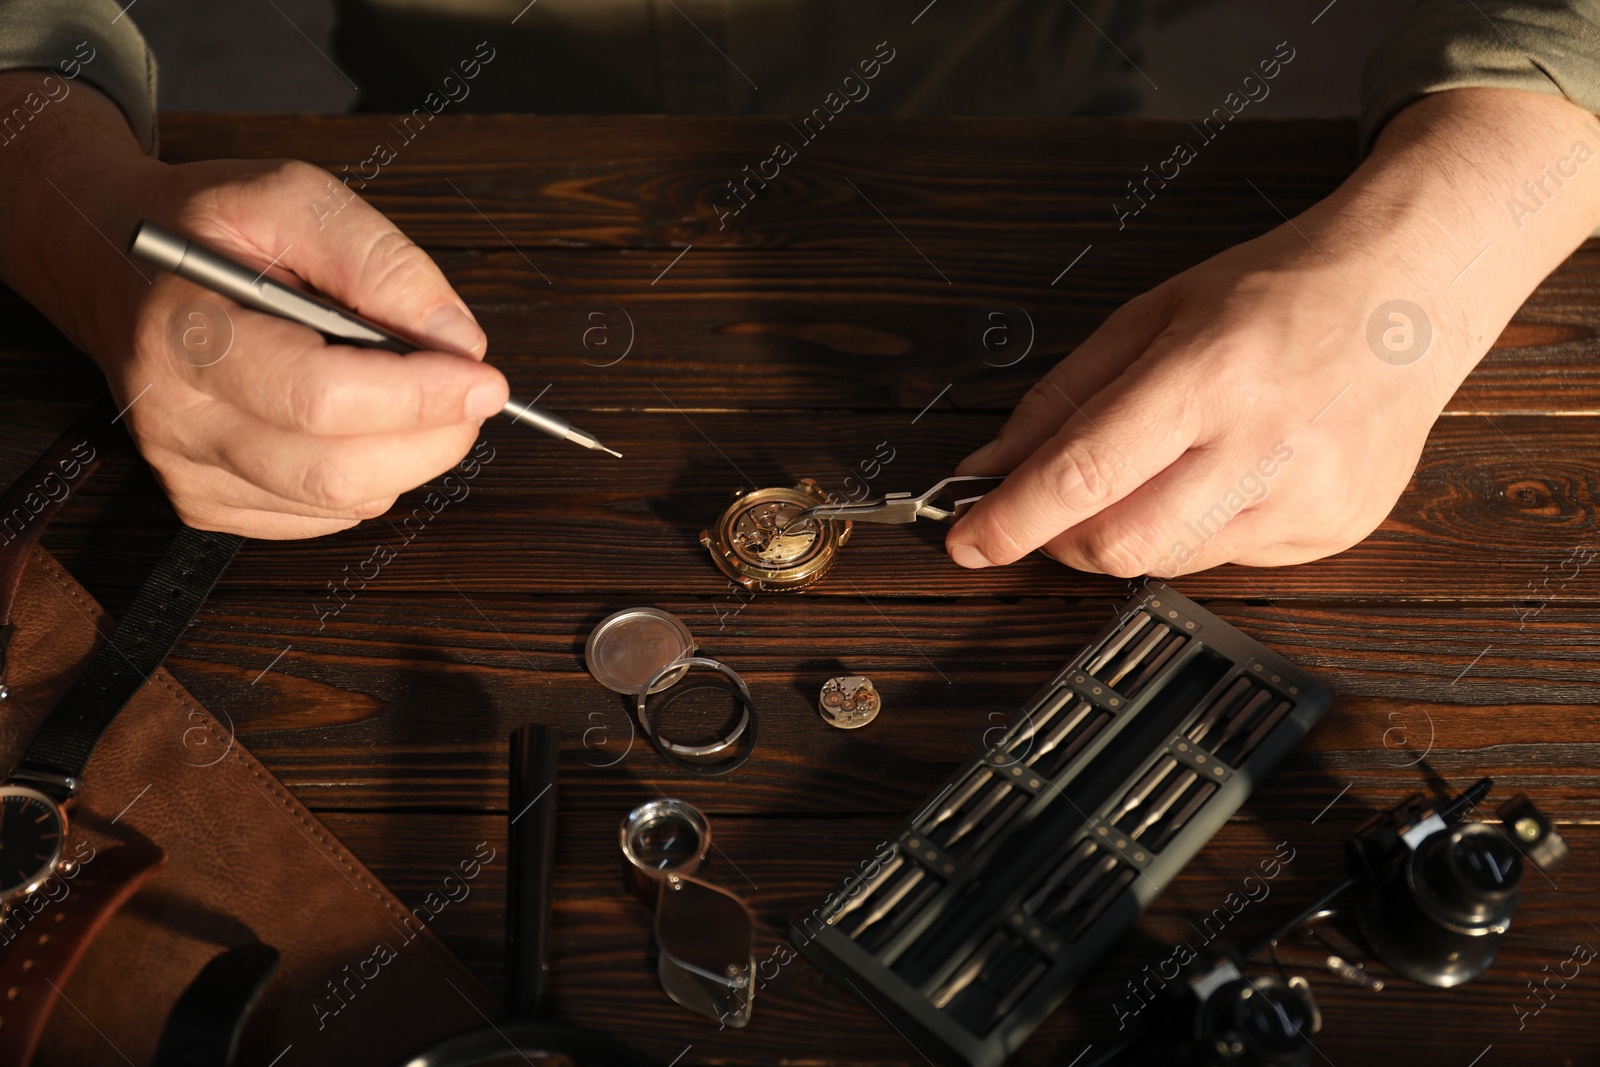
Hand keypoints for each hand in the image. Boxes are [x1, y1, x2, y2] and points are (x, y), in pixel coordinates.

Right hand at [0, 77, 506, 538]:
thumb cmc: (204, 225)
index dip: (417, 396)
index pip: (320, 398)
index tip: (484, 379)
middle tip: (471, 391)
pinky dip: (369, 476)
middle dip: (432, 436)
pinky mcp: (208, 504)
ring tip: (414, 393)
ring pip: (341, 501)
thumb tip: (455, 338)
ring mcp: (188, 472)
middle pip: (337, 470)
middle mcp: (178, 418)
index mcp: (186, 335)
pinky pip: (324, 515)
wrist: (113, 261)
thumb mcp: (289, 196)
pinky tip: (359, 423)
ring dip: (408, 455)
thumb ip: (378, 259)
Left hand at [946, 87, 1599, 576]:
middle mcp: (1264, 441)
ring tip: (1149, 474)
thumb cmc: (1278, 291)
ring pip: (1168, 564)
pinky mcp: (1335, 530)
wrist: (1410, 292)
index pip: (1084, 475)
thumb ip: (1062, 398)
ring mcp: (1308, 495)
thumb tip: (990, 465)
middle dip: (1060, 540)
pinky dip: (1192, 532)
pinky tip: (1220, 477)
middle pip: (1119, 544)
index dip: (1011, 520)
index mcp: (1209, 371)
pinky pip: (1226, 563)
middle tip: (1051, 509)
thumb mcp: (1151, 316)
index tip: (967, 540)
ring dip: (1125, 536)